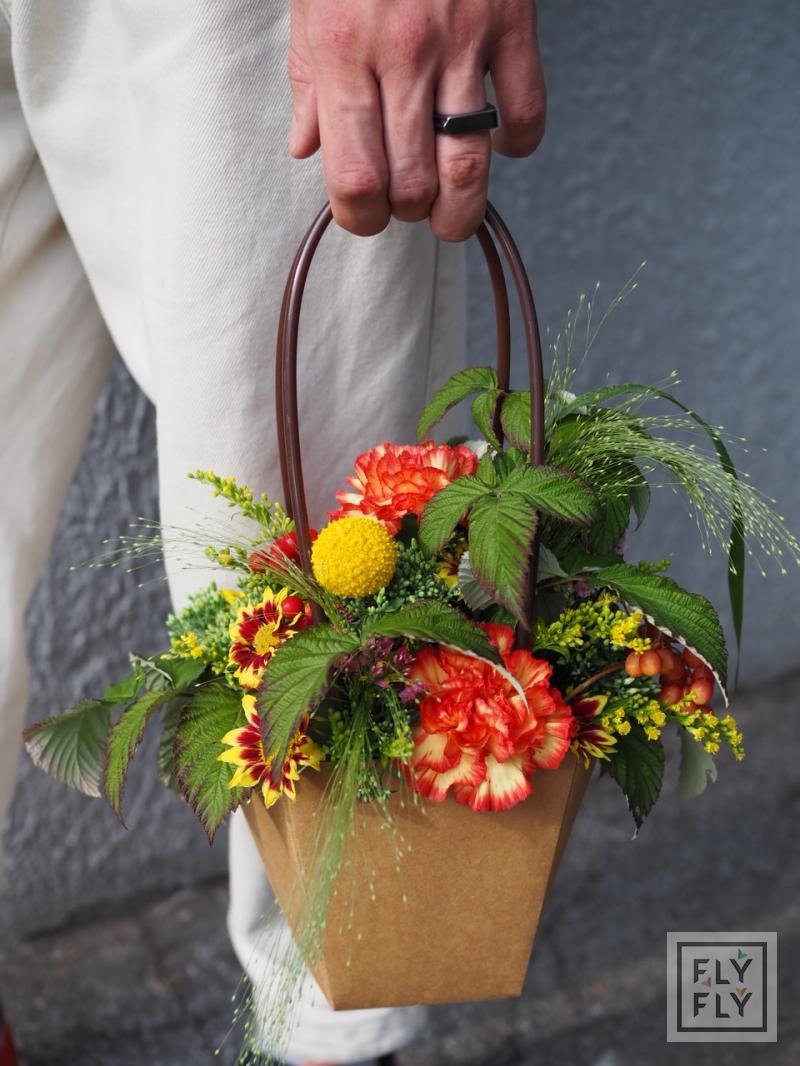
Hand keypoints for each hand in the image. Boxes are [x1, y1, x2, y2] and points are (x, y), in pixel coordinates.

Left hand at [288, 0, 545, 239]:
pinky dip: (516, 145)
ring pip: (468, 164)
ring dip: (461, 209)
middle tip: (406, 208)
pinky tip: (500, 147)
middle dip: (407, 215)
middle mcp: (401, 54)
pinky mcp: (511, 23)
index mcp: (341, 52)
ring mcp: (462, 40)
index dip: (360, 219)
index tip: (363, 218)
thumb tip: (306, 150)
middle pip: (413, 183)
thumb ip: (308, 80)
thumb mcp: (311, 2)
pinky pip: (524, 112)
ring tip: (452, 215)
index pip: (354, 177)